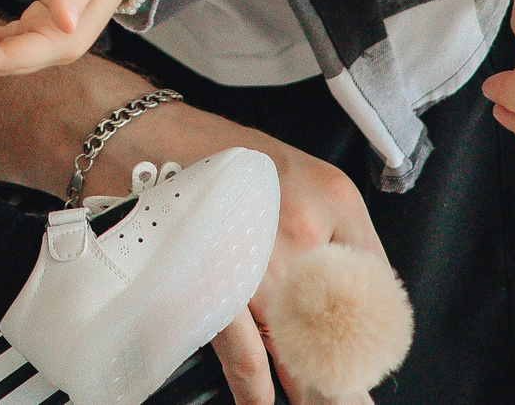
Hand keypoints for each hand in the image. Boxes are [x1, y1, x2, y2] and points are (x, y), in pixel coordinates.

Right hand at [101, 100, 388, 404]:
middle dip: (347, 370)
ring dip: (309, 387)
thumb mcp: (296, 170)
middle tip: (352, 400)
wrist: (137, 136)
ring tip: (315, 404)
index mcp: (333, 197)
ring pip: (298, 346)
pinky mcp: (212, 283)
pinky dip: (255, 389)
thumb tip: (352, 291)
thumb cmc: (213, 153)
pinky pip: (244, 352)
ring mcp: (257, 259)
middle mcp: (304, 228)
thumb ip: (331, 224)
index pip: (377, 279)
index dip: (374, 327)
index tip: (368, 356)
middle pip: (344, 322)